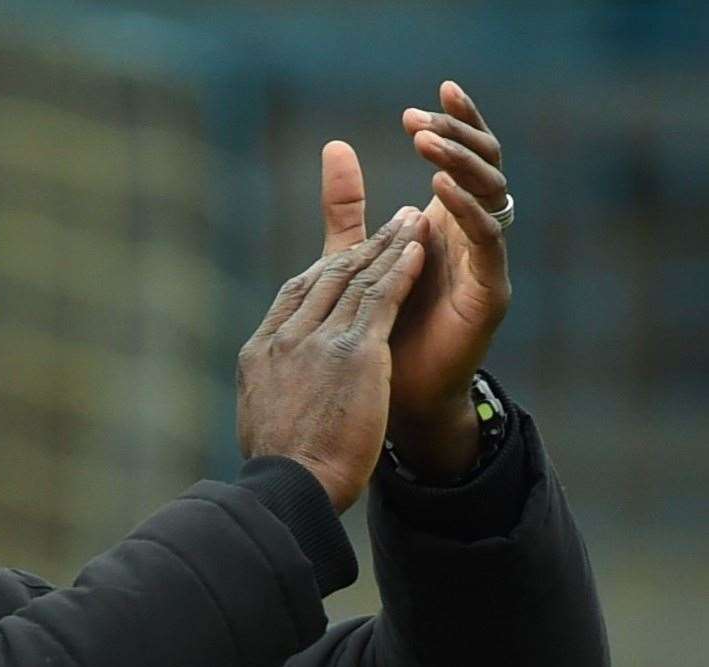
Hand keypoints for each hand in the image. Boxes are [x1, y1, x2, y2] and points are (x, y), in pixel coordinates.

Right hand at [237, 212, 427, 513]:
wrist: (291, 485)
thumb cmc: (280, 471)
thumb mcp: (261, 421)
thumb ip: (272, 394)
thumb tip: (274, 399)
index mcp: (260, 353)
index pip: (294, 297)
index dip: (323, 272)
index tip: (346, 257)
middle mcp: (286, 338)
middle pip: (325, 278)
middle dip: (362, 247)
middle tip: (391, 224)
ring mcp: (318, 341)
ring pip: (357, 280)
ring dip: (389, 246)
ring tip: (412, 222)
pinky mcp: (355, 352)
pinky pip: (381, 297)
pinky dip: (401, 269)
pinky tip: (419, 249)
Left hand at [321, 81, 511, 476]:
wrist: (391, 404)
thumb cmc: (377, 333)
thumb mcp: (355, 258)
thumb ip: (348, 208)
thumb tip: (334, 145)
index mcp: (446, 224)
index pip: (463, 158)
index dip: (452, 126)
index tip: (420, 102)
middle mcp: (471, 237)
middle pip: (485, 166)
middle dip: (457, 137)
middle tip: (423, 120)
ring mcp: (485, 263)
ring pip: (492, 195)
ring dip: (461, 165)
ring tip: (428, 144)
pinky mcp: (489, 293)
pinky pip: (488, 241)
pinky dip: (467, 212)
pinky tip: (438, 194)